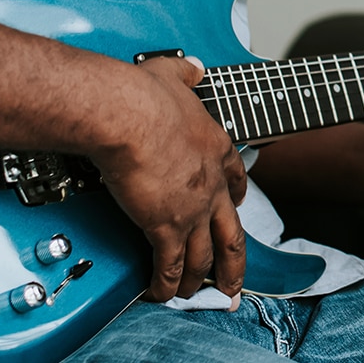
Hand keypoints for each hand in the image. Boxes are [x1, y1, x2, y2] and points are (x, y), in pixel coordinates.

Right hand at [90, 55, 247, 302]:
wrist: (127, 116)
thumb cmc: (144, 96)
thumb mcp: (173, 74)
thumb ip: (185, 74)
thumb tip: (192, 67)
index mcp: (215, 149)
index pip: (235, 181)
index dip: (235, 198)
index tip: (235, 208)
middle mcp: (210, 185)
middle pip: (231, 233)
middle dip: (234, 262)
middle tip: (236, 283)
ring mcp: (192, 210)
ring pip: (204, 257)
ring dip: (198, 279)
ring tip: (194, 295)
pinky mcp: (166, 227)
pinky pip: (169, 266)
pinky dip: (166, 284)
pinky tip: (161, 295)